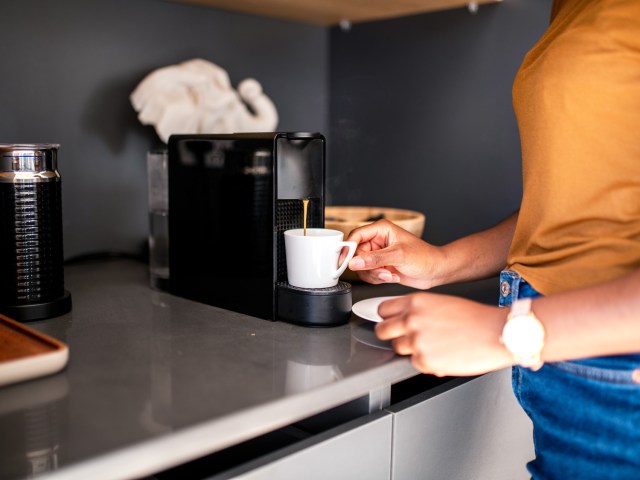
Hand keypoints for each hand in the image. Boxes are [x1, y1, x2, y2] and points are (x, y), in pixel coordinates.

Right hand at [342, 219, 442, 288]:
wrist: (436, 271)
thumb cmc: (425, 257)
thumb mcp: (399, 256)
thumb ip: (375, 259)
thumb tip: (355, 262)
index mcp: (381, 230)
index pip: (356, 236)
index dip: (348, 249)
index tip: (345, 261)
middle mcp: (378, 241)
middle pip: (356, 254)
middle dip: (368, 266)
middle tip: (381, 271)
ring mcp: (379, 254)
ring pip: (361, 267)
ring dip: (374, 274)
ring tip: (390, 274)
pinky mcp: (381, 266)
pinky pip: (368, 274)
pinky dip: (378, 278)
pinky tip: (392, 276)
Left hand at [375, 293, 512, 376]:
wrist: (497, 333)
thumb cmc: (475, 318)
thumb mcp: (441, 302)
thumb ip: (418, 309)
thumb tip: (402, 318)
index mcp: (415, 302)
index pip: (383, 310)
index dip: (387, 317)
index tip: (391, 321)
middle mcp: (412, 320)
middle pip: (382, 331)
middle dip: (391, 335)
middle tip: (405, 337)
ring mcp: (417, 341)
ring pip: (398, 348)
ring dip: (410, 349)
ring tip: (431, 345)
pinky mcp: (425, 361)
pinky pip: (415, 363)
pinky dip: (426, 362)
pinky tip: (442, 354)